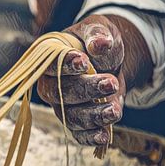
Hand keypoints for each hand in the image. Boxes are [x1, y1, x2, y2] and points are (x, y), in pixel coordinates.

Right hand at [38, 15, 124, 145]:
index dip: (64, 66)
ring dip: (92, 116)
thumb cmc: (96, 41)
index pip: (50, 66)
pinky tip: (104, 135)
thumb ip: (97, 33)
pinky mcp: (75, 121)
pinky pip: (77, 133)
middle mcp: (51, 85)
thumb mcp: (98, 29)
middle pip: (60, 94)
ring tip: (114, 110)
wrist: (108, 60)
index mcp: (50, 60)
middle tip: (111, 82)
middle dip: (86, 90)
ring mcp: (62, 106)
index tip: (83, 61)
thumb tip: (100, 44)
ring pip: (70, 117)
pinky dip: (89, 137)